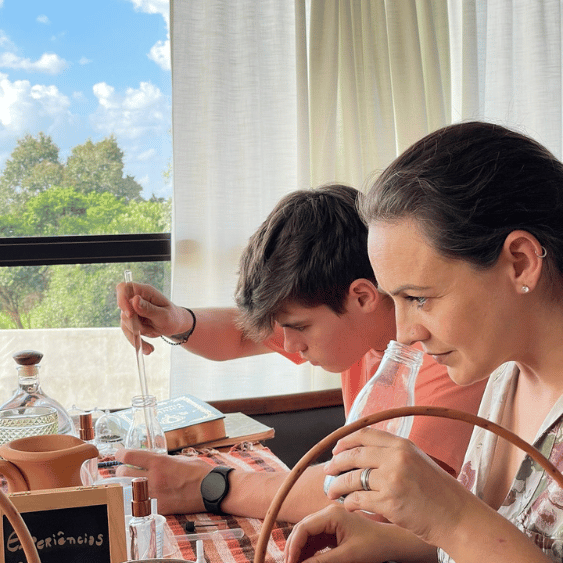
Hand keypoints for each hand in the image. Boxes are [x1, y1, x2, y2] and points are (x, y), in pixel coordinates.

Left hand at [114, 448, 212, 513]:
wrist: (211, 489)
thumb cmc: (199, 471)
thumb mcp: (180, 459)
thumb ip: (164, 460)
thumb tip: (152, 462)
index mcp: (160, 462)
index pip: (131, 456)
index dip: (121, 454)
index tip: (119, 454)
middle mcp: (154, 478)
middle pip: (124, 474)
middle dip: (121, 471)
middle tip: (123, 470)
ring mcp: (155, 495)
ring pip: (130, 490)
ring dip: (129, 486)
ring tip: (132, 484)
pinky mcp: (159, 508)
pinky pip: (143, 503)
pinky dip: (140, 499)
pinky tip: (143, 497)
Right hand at [116, 281, 188, 353]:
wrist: (176, 326)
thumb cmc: (173, 317)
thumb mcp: (163, 315)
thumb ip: (148, 308)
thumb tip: (134, 300)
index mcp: (145, 292)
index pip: (124, 288)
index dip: (121, 299)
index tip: (130, 314)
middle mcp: (136, 299)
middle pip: (124, 310)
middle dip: (135, 324)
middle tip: (149, 331)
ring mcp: (133, 310)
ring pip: (125, 323)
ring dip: (137, 336)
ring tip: (152, 344)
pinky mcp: (132, 321)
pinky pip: (128, 332)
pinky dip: (137, 342)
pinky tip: (148, 349)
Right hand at [285, 504, 393, 562]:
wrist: (389, 543)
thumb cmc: (372, 546)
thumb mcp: (347, 556)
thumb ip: (323, 561)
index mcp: (331, 514)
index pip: (304, 527)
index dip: (293, 545)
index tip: (289, 562)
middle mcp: (327, 515)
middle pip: (302, 529)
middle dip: (293, 548)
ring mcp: (329, 522)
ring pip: (306, 536)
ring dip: (299, 550)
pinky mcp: (332, 531)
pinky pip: (314, 541)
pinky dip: (308, 552)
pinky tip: (304, 561)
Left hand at [324, 427, 467, 545]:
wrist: (457, 517)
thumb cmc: (439, 492)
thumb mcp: (418, 461)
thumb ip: (394, 454)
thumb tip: (365, 453)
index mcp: (402, 445)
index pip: (364, 434)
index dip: (345, 441)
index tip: (336, 449)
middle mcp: (396, 458)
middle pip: (354, 455)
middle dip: (336, 463)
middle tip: (327, 471)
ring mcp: (392, 480)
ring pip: (352, 478)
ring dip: (337, 485)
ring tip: (331, 491)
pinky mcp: (389, 502)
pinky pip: (359, 500)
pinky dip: (350, 502)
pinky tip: (348, 504)